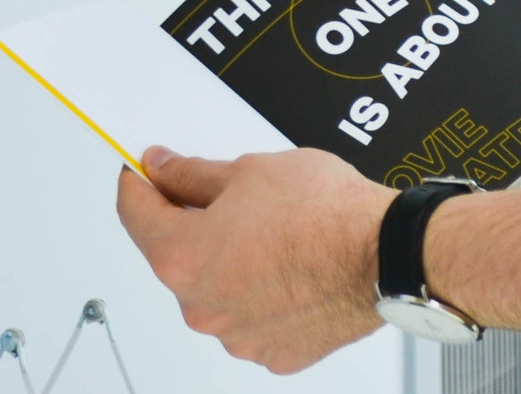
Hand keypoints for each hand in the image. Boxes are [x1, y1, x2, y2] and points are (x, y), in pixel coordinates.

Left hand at [116, 146, 394, 373]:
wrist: (384, 253)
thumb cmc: (325, 215)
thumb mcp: (248, 171)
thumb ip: (192, 174)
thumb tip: (163, 169)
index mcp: (182, 258)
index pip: (135, 214)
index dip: (138, 183)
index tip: (144, 171)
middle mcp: (202, 307)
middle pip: (177, 256)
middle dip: (192, 224)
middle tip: (227, 195)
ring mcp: (238, 336)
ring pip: (216, 289)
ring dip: (229, 262)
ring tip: (272, 232)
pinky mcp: (274, 352)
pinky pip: (253, 316)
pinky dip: (261, 293)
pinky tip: (289, 264)